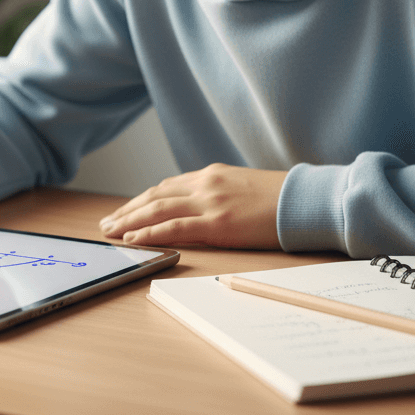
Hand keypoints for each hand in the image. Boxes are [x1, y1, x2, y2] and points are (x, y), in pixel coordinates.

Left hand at [98, 164, 285, 249]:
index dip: (141, 201)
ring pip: (157, 210)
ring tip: (111, 232)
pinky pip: (175, 227)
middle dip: (127, 211)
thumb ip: (217, 195)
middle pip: (154, 196)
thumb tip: (199, 210)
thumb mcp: (242, 188)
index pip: (165, 187)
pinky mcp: (219, 222)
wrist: (308, 199)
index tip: (125, 212)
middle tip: (106, 224)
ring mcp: (210, 202)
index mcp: (211, 175)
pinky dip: (150, 233)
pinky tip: (133, 239)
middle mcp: (205, 184)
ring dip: (130, 222)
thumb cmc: (281, 198)